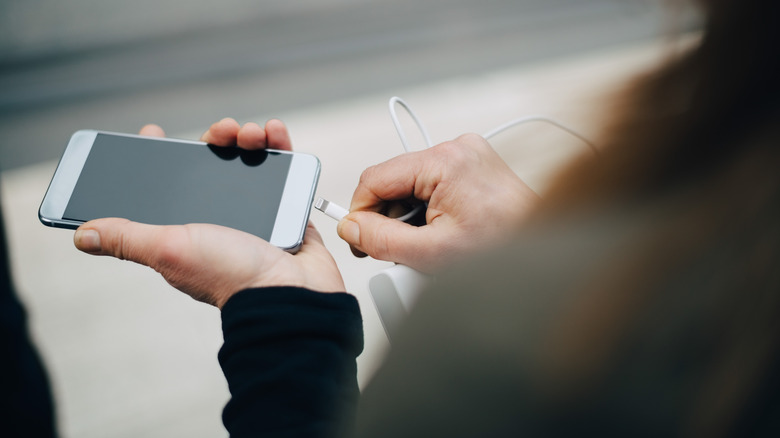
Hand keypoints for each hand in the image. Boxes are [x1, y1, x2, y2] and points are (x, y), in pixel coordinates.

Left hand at [73, 119, 344, 307]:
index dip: (160, 159)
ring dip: (246, 139)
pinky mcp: (286, 210)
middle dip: (211, 140)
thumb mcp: (168, 251)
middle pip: (209, 167)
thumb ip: (128, 238)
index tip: (154, 133)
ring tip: (250, 133)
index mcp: (187, 231)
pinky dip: (279, 146)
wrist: (292, 292)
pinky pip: (282, 170)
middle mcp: (219, 222)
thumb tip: (83, 237)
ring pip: (246, 162)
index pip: (166, 188)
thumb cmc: (231, 275)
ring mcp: (256, 215)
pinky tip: (275, 132)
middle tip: (218, 131)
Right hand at [337, 133, 538, 271]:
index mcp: (444, 160)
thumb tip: (350, 227)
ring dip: (409, 216)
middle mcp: (457, 148)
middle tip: (401, 250)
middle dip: (389, 217)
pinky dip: (428, 210)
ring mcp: (468, 155)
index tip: (359, 238)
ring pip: (411, 185)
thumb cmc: (504, 249)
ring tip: (430, 244)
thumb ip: (381, 239)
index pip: (375, 178)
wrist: (547, 252)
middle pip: (393, 181)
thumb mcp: (432, 252)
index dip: (360, 212)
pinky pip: (432, 185)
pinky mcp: (475, 165)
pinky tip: (443, 233)